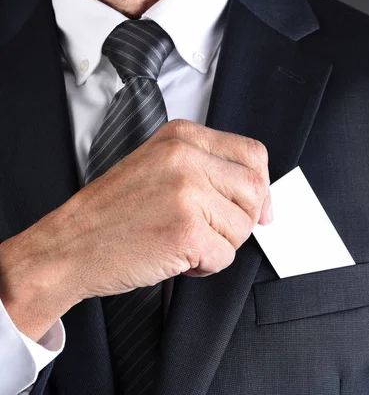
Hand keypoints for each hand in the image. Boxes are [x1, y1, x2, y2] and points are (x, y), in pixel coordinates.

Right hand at [0, 119, 271, 339]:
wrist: (67, 247)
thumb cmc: (113, 213)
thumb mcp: (160, 167)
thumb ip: (209, 170)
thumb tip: (265, 201)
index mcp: (183, 137)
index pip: (253, 154)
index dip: (261, 187)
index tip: (256, 209)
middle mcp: (187, 158)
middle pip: (255, 191)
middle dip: (241, 220)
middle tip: (210, 231)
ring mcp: (187, 192)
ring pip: (243, 227)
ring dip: (220, 245)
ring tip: (182, 242)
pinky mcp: (187, 230)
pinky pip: (225, 256)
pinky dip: (206, 266)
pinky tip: (175, 257)